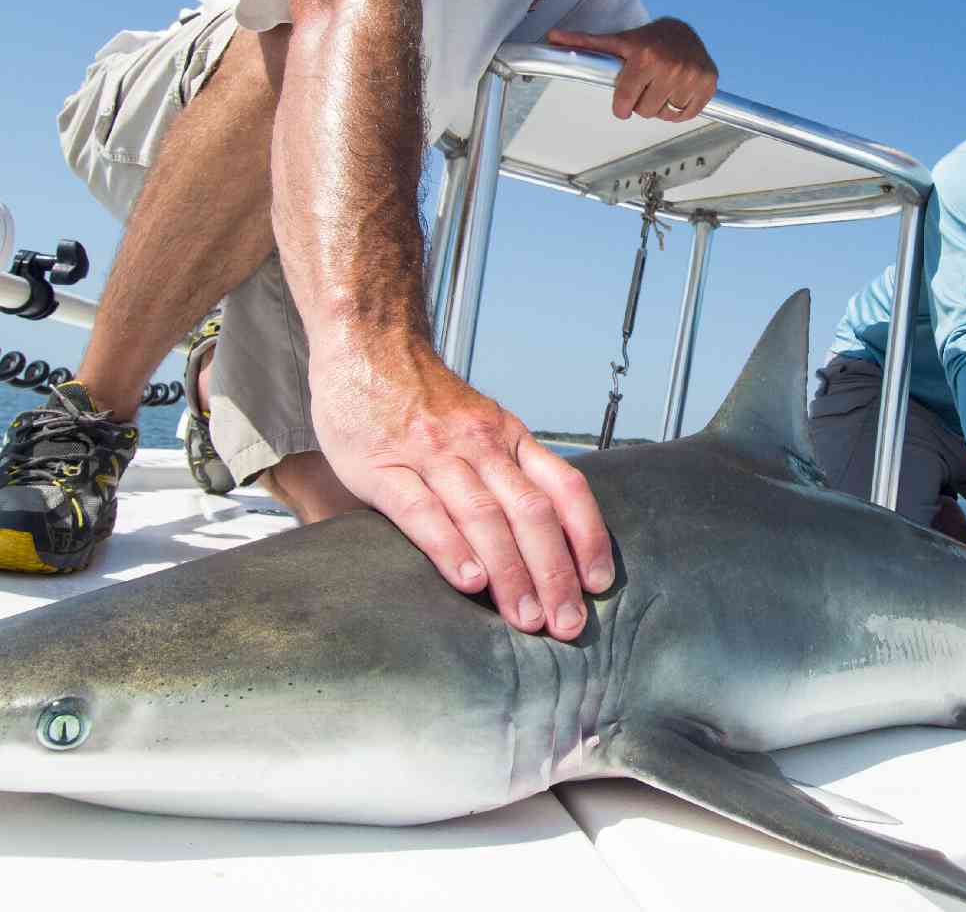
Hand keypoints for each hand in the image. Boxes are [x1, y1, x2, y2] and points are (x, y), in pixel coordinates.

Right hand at [308, 336, 614, 640]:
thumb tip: (542, 531)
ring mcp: (432, 453)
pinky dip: (449, 547)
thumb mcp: (480, 421)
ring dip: (511, 573)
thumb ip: (505, 466)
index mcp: (508, 436)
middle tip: (568, 624)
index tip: (599, 583)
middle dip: (555, 573)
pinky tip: (468, 581)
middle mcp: (479, 444)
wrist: (367, 340)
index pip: (565, 487)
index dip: (588, 536)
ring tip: (526, 618)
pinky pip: (421, 510)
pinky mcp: (383, 464)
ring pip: (484, 516)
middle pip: (531, 512)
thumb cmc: (420, 395)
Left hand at [546, 18, 716, 120]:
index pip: (625, 102)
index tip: (623, 101)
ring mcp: (692, 76)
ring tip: (660, 86)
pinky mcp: (709, 84)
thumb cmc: (647, 39)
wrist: (682, 31)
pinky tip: (676, 92)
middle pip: (644, 111)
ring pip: (665, 115)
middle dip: (641, 102)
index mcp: (644, 55)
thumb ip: (585, 43)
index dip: (621, 105)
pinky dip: (679, 110)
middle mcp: (670, 66)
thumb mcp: (617, 41)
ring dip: (660, 106)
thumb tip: (552, 37)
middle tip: (645, 86)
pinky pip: (686, 115)